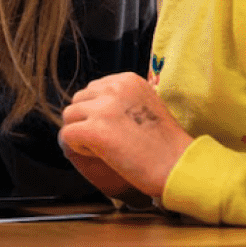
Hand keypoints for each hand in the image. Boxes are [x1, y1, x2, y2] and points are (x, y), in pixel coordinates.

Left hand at [59, 72, 192, 198]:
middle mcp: (113, 88)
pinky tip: (99, 155)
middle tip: (107, 140)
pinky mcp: (94, 130)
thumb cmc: (165, 144)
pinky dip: (77, 147)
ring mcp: (103, 108)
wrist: (179, 166)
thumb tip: (91, 106)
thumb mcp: (144, 105)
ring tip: (104, 148)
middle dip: (86, 121)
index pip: (93, 90)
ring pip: (69, 116)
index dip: (97, 112)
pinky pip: (66, 135)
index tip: (113, 128)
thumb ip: (119, 100)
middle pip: (78, 100)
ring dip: (80, 133)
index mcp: (127, 80)